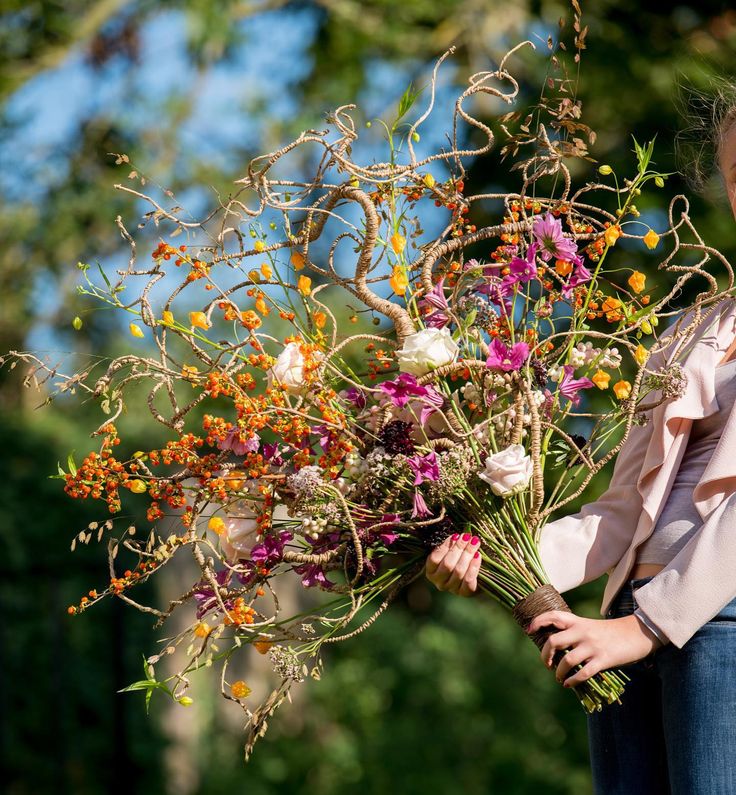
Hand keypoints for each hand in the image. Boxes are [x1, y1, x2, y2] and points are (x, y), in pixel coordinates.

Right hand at [425, 532, 481, 596]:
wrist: (472, 576)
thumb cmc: (458, 559)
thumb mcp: (450, 551)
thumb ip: (451, 544)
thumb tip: (459, 535)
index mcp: (431, 571)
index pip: (435, 559)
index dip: (445, 546)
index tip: (455, 536)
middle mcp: (439, 582)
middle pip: (448, 565)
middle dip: (459, 548)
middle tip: (467, 536)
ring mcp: (451, 589)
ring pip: (459, 572)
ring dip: (468, 554)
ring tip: (475, 542)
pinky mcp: (464, 593)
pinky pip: (469, 581)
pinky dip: (474, 567)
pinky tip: (478, 556)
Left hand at [526, 610, 663, 687]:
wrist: (637, 633)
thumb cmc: (611, 632)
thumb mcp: (590, 626)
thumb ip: (574, 632)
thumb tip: (555, 647)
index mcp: (578, 621)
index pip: (553, 616)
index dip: (538, 622)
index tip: (529, 630)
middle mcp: (582, 632)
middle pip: (554, 641)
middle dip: (544, 655)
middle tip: (545, 663)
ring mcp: (592, 646)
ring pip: (566, 660)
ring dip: (558, 672)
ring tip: (558, 677)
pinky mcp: (603, 659)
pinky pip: (583, 673)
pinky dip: (573, 680)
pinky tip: (569, 684)